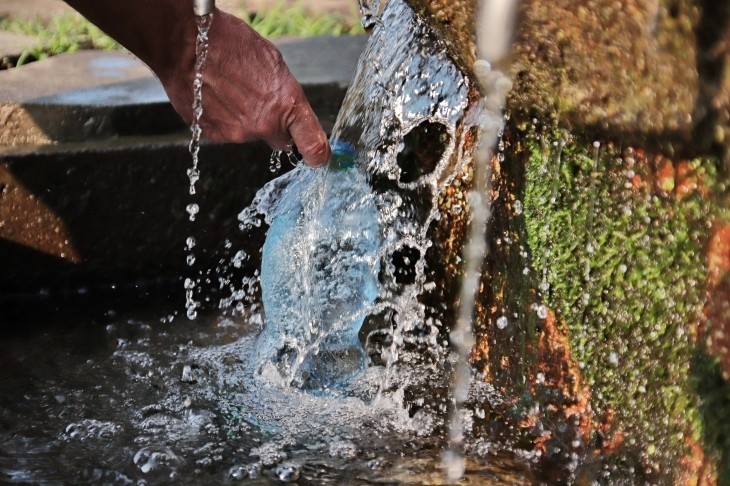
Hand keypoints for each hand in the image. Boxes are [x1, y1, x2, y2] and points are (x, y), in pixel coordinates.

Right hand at [161, 10, 330, 166]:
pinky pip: (226, 131)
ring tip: (229, 89)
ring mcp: (237, 133)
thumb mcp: (272, 62)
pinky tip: (215, 96)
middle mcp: (264, 124)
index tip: (318, 156)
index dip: (318, 154)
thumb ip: (284, 94)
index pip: (313, 145)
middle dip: (276, 128)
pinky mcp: (213, 135)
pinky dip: (223, 118)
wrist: (185, 42)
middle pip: (280, 140)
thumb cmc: (230, 43)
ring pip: (250, 133)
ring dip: (245, 118)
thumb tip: (289, 110)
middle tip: (261, 103)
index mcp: (287, 104)